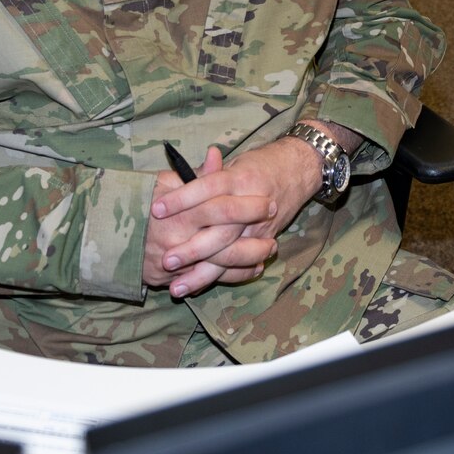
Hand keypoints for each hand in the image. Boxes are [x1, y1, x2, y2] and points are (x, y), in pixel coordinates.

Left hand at [148, 137, 328, 295]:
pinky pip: (242, 266)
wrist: (297, 171)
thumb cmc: (258, 166)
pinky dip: (221, 279)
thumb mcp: (233, 163)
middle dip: (192, 248)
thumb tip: (173, 176)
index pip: (208, 187)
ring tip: (176, 289)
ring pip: (230, 256)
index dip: (182, 198)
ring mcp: (259, 228)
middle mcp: (251, 204)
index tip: (156, 210)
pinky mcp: (264, 242)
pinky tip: (199, 289)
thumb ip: (206, 173)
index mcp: (239, 180)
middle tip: (165, 260)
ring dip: (202, 274)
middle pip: (220, 230)